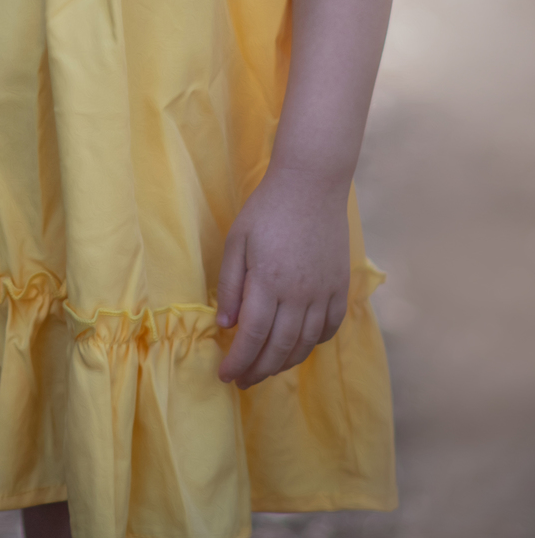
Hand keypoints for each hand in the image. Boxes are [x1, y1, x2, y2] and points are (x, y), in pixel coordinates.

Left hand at [215, 167, 349, 387]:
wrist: (311, 185)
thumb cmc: (267, 209)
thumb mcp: (237, 241)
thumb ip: (232, 285)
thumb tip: (226, 325)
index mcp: (268, 282)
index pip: (251, 337)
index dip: (238, 362)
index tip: (225, 376)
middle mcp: (298, 294)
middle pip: (278, 348)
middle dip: (258, 370)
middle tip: (243, 380)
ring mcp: (323, 293)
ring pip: (304, 344)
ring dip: (284, 363)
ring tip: (266, 369)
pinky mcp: (339, 287)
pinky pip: (329, 328)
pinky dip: (313, 344)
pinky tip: (299, 346)